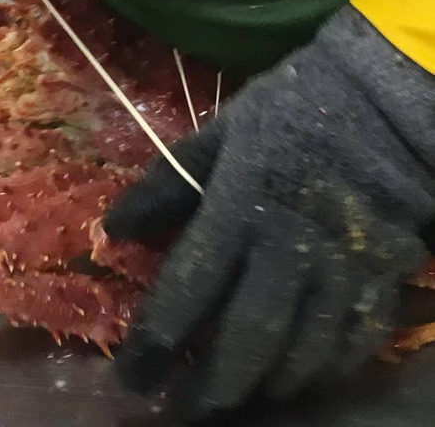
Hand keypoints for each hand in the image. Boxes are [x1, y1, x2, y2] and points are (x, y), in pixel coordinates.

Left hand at [104, 7, 434, 420]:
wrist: (384, 100)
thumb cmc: (288, 113)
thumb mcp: (217, 134)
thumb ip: (164, 185)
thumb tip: (111, 230)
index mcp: (239, 209)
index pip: (188, 290)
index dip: (157, 341)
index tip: (133, 375)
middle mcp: (289, 248)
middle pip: (248, 336)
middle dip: (212, 382)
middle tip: (183, 407)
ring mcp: (341, 267)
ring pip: (303, 350)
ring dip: (265, 384)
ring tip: (233, 399)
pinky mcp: (383, 274)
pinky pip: (354, 340)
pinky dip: (324, 370)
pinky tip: (299, 381)